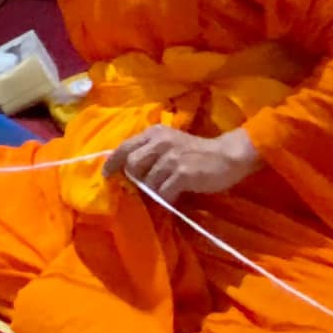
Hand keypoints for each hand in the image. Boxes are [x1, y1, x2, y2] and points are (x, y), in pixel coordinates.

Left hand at [105, 126, 262, 204]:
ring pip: (147, 181)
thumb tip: (128, 171)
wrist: (227, 156)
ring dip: (153, 191)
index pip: (125, 146)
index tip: (106, 174)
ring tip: (164, 191)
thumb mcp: (170, 143)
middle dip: (134, 179)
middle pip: (131, 164)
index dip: (113, 162)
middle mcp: (160, 142)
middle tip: (143, 187)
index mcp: (154, 133)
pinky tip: (174, 197)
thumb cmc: (197, 151)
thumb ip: (150, 152)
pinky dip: (165, 198)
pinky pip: (163, 192)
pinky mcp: (182, 173)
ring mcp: (171, 157)